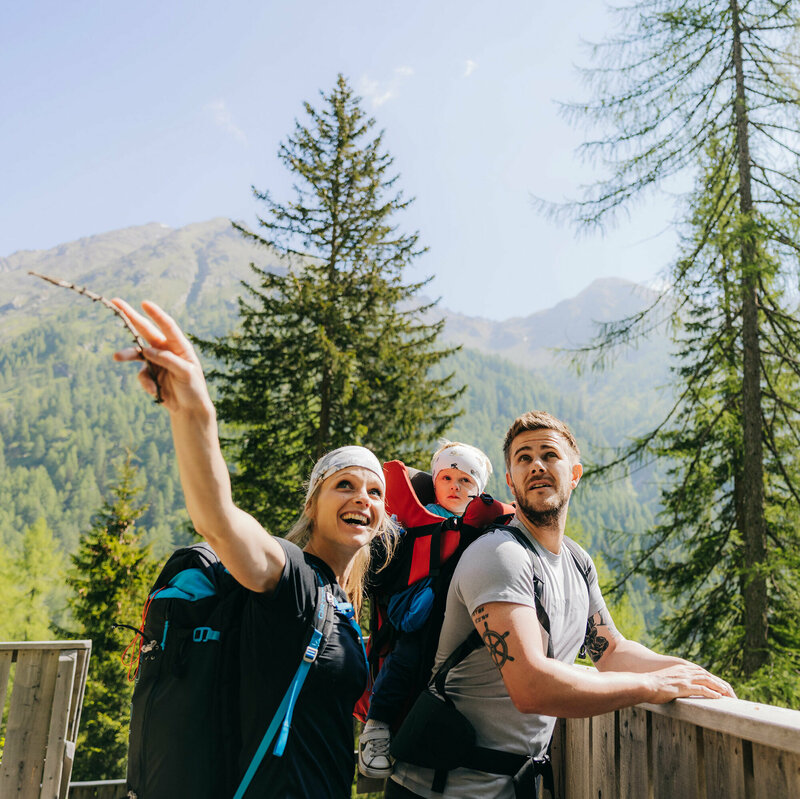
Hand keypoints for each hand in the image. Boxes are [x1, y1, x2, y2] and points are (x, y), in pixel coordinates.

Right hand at [111, 299, 211, 413]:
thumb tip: (146, 350)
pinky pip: (142, 375)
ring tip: (116, 357)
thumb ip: (168, 360)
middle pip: (146, 330)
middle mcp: (166, 349)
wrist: (189, 408)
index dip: (156, 314)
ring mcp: (156, 361)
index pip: (168, 326)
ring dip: (127, 354)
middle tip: (116, 302)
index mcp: (180, 346)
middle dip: (131, 316)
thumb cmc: (193, 388)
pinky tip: (156, 392)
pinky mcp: (150, 374)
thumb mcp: (186, 373)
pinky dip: (146, 383)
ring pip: (137, 352)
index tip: (145, 303)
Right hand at [646, 663, 735, 702]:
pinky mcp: (683, 686)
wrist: (644, 684)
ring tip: (730, 696)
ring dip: (721, 688)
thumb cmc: (652, 684)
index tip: (723, 688)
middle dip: (722, 685)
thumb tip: (677, 689)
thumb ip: (675, 681)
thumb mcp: (666, 680)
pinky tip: (718, 698)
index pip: (703, 672)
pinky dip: (712, 693)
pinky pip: (701, 689)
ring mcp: (685, 678)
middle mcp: (685, 671)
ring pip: (708, 681)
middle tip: (732, 695)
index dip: (714, 680)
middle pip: (709, 676)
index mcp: (682, 669)